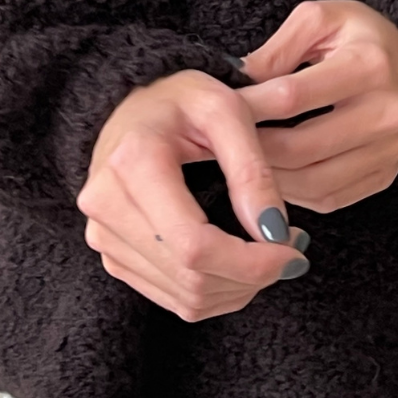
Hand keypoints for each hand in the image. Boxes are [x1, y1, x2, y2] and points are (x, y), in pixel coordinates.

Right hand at [75, 68, 309, 319]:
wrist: (131, 104)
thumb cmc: (180, 98)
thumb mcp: (225, 110)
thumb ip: (252, 170)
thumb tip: (274, 233)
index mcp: (132, 164)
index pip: (194, 246)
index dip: (250, 263)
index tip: (292, 250)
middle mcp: (107, 206)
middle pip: (191, 279)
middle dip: (252, 277)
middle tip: (291, 249)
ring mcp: (104, 236)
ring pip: (185, 299)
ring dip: (239, 289)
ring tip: (269, 252)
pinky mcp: (113, 255)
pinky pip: (172, 298)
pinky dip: (216, 292)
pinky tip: (238, 262)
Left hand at [233, 0, 397, 211]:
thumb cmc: (358, 35)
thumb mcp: (319, 20)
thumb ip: (276, 49)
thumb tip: (237, 84)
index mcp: (369, 64)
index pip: (293, 97)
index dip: (249, 107)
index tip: (219, 110)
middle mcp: (388, 112)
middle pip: (301, 147)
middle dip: (254, 147)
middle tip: (222, 143)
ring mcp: (390, 150)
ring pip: (314, 181)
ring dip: (271, 176)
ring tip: (244, 160)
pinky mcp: (387, 175)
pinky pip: (331, 198)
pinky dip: (295, 193)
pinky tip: (275, 176)